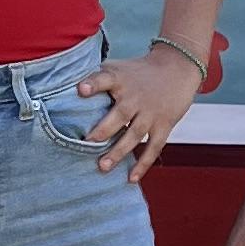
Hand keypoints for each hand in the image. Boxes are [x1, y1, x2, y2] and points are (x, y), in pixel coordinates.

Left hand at [75, 44, 205, 185]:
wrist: (178, 68)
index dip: (93, 84)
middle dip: (103, 129)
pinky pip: (153, 147)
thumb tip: (67, 92)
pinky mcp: (164, 125)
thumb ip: (97, 78)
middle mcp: (135, 97)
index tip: (81, 89)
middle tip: (87, 143)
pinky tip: (130, 178)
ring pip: (134, 134)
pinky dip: (143, 163)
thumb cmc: (140, 71)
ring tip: (102, 166)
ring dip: (118, 151)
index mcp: (121, 79)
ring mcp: (150, 113)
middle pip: (120, 114)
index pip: (105, 78)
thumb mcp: (119, 68)